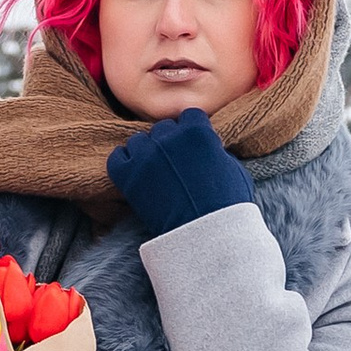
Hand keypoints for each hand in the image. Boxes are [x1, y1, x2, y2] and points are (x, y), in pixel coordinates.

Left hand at [104, 104, 255, 235]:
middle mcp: (168, 138)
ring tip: (154, 171)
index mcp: (196, 131)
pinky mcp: (128, 176)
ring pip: (138, 141)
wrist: (205, 235)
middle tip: (174, 162)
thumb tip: (206, 146)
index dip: (192, 130)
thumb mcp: (232, 168)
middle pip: (162, 129)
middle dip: (169, 142)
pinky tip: (135, 173)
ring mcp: (145, 156)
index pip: (189, 116)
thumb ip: (214, 149)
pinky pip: (117, 158)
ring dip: (146, 152)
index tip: (193, 144)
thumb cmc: (227, 205)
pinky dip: (124, 163)